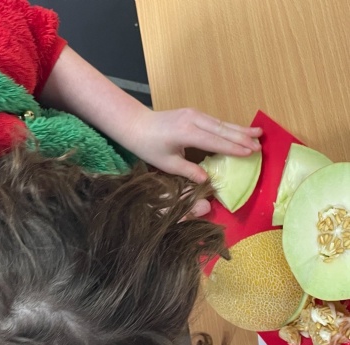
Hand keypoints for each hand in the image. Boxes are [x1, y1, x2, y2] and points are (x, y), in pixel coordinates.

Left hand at [129, 107, 262, 182]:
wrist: (135, 125)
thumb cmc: (148, 146)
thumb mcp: (167, 163)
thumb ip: (188, 171)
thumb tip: (208, 181)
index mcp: (186, 133)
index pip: (215, 141)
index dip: (234, 148)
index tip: (250, 153)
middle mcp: (193, 120)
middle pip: (222, 129)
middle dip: (242, 137)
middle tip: (260, 145)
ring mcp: (193, 114)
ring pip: (220, 123)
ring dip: (239, 129)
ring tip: (257, 134)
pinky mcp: (192, 113)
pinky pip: (214, 121)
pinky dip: (228, 127)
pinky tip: (239, 130)